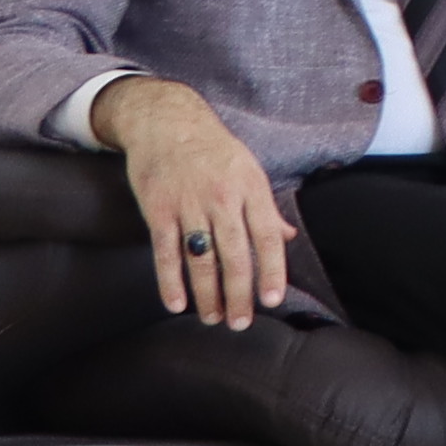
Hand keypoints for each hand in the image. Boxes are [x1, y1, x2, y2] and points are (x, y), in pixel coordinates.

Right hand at [98, 83, 288, 330]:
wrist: (167, 122)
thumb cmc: (214, 150)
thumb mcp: (249, 171)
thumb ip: (266, 209)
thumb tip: (288, 238)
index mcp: (251, 189)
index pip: (267, 237)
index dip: (272, 271)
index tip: (273, 300)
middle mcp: (222, 198)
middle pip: (235, 255)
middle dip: (239, 294)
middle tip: (240, 323)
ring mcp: (189, 204)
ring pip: (201, 259)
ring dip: (207, 294)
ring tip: (213, 319)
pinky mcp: (158, 209)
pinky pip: (165, 252)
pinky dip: (170, 280)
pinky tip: (176, 303)